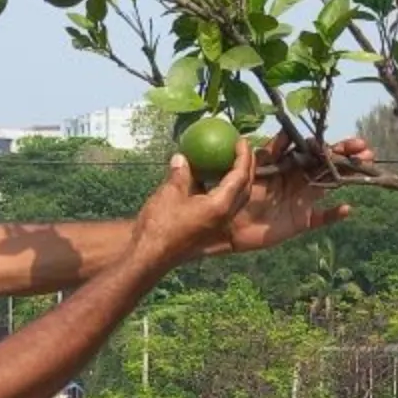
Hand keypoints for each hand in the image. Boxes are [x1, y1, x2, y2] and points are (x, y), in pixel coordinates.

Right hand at [130, 136, 258, 274]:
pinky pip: (222, 206)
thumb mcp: (170, 193)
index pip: (240, 177)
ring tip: (230, 163)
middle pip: (245, 189)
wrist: (150, 256)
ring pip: (236, 200)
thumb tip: (182, 157)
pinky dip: (222, 191)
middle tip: (242, 150)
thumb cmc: (159, 225)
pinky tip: (211, 181)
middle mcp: (225, 218)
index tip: (241, 140)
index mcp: (220, 207)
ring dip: (237, 181)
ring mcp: (218, 226)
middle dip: (248, 168)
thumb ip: (181, 174)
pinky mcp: (209, 231)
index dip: (243, 156)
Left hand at [214, 130, 375, 253]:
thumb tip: (259, 137)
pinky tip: (347, 208)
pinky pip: (321, 218)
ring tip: (366, 164)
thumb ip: (254, 157)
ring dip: (348, 174)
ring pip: (329, 183)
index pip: (308, 149)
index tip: (333, 140)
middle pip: (325, 163)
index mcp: (283, 164)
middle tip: (364, 147)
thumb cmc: (229, 196)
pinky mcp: (300, 221)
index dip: (324, 143)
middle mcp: (295, 179)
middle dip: (345, 153)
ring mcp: (300, 200)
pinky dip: (334, 214)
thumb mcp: (241, 173)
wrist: (222, 226)